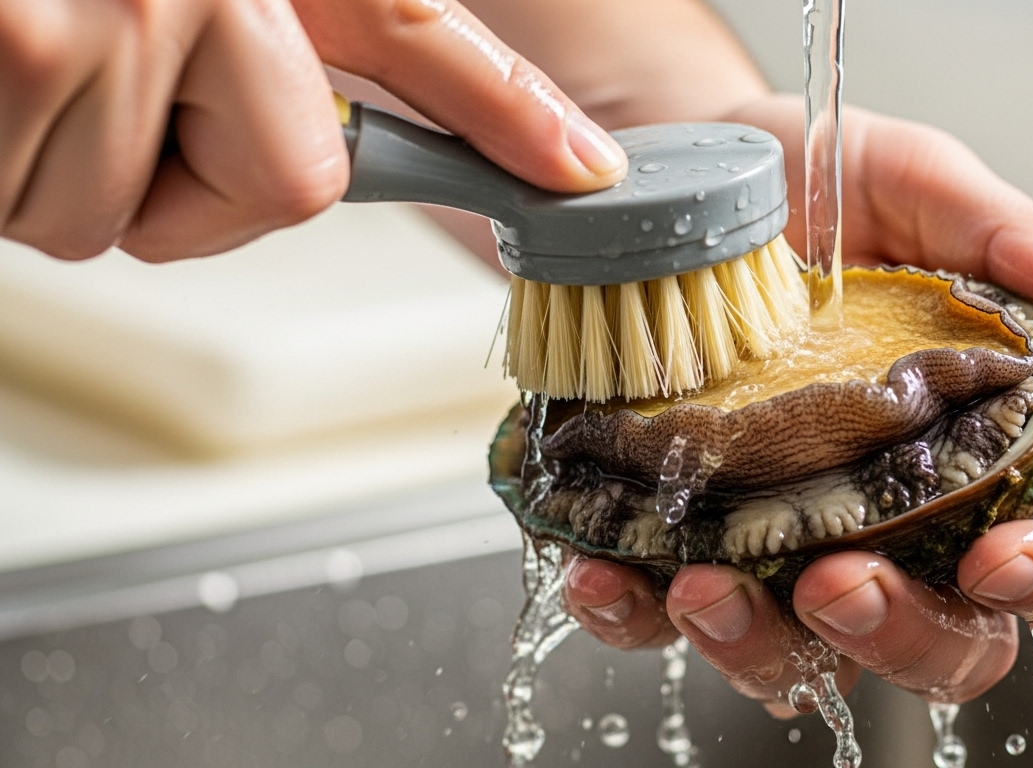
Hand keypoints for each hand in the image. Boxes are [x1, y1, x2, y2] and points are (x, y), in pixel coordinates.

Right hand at [0, 0, 626, 261]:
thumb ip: (282, 40)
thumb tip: (354, 132)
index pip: (418, 36)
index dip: (511, 111)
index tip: (581, 170)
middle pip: (276, 186)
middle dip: (179, 181)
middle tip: (91, 85)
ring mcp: (117, 8)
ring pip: (127, 215)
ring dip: (53, 173)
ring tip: (4, 65)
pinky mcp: (31, 46)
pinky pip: (36, 206)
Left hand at [563, 97, 1032, 710]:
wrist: (684, 185)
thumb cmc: (816, 184)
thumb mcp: (914, 183)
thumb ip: (1010, 240)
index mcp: (991, 439)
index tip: (1003, 559)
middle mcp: (901, 514)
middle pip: (949, 637)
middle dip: (901, 635)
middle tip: (842, 584)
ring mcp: (791, 542)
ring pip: (807, 659)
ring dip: (761, 645)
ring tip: (705, 583)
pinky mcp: (688, 544)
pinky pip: (664, 619)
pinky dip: (636, 613)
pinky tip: (608, 571)